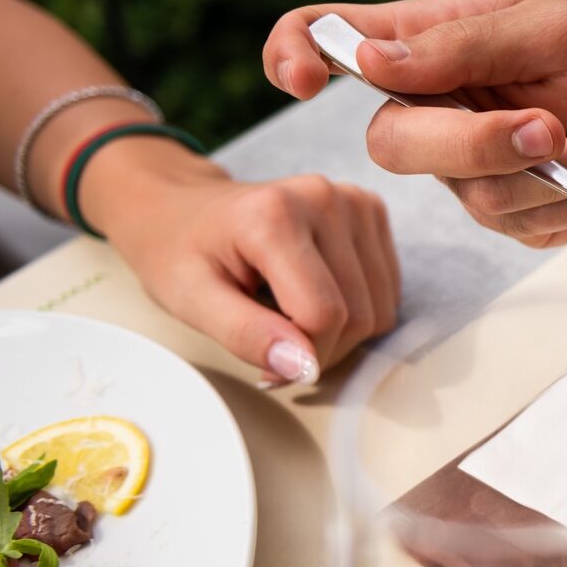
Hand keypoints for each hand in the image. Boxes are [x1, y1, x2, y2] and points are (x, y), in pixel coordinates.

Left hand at [80, 139, 399, 382]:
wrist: (182, 207)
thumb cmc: (180, 254)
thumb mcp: (191, 300)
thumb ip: (245, 334)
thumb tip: (304, 367)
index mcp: (275, 215)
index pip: (323, 314)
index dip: (301, 355)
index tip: (265, 362)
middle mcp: (325, 198)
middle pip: (359, 315)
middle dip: (320, 347)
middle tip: (275, 342)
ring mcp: (354, 201)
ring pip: (380, 308)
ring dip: (341, 331)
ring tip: (290, 314)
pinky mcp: (370, 210)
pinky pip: (387, 290)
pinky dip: (355, 307)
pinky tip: (314, 292)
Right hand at [263, 0, 566, 247]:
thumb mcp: (546, 24)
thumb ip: (463, 45)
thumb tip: (370, 60)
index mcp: (420, 46)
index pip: (324, 37)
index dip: (292, 53)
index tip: (301, 77)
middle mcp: (430, 114)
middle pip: (396, 146)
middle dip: (477, 144)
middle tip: (549, 128)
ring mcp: (469, 176)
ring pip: (485, 194)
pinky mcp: (517, 220)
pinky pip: (540, 219)